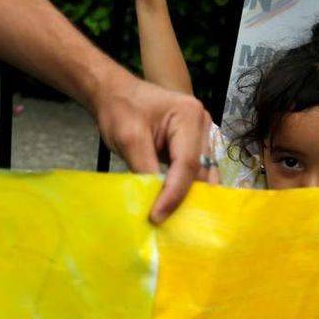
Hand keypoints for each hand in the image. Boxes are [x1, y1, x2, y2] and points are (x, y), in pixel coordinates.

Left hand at [92, 68, 208, 223]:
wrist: (116, 94)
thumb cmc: (121, 109)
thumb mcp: (128, 139)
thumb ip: (144, 169)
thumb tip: (156, 203)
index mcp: (189, 116)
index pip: (187, 164)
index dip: (173, 194)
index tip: (157, 216)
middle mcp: (203, 124)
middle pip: (200, 171)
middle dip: (185, 198)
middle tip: (169, 225)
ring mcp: (202, 135)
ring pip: (202, 175)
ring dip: (189, 196)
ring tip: (174, 220)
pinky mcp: (194, 146)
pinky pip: (195, 172)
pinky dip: (185, 189)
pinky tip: (175, 206)